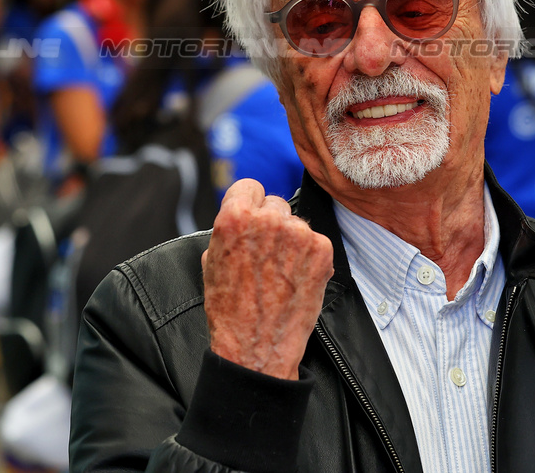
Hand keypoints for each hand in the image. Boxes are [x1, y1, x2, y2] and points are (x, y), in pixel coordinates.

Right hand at [202, 180, 333, 380]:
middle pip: (275, 204)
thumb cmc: (229, 309)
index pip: (249, 187)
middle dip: (271, 224)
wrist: (257, 347)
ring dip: (290, 242)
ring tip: (279, 274)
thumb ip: (228, 230)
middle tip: (265, 256)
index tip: (252, 220)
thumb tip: (241, 214)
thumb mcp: (212, 261)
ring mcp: (299, 233)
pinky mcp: (322, 249)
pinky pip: (315, 242)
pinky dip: (309, 257)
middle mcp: (269, 219)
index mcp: (235, 217)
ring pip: (296, 224)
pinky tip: (295, 280)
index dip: (249, 205)